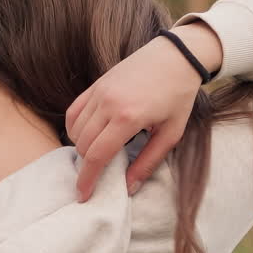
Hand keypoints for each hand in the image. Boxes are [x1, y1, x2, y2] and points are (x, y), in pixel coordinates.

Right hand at [66, 21, 222, 201]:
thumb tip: (129, 188)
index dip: (87, 179)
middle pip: (83, 145)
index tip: (83, 195)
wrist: (177, 56)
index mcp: (128, 118)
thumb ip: (148, 162)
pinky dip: (75, 128)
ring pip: (75, 130)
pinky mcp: (96, 84)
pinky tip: (87, 136)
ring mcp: (99, 91)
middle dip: (87, 165)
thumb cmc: (178, 96)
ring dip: (82, 147)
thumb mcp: (171, 134)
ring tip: (98, 153)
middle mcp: (108, 104)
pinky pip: (74, 111)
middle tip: (100, 172)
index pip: (96, 155)